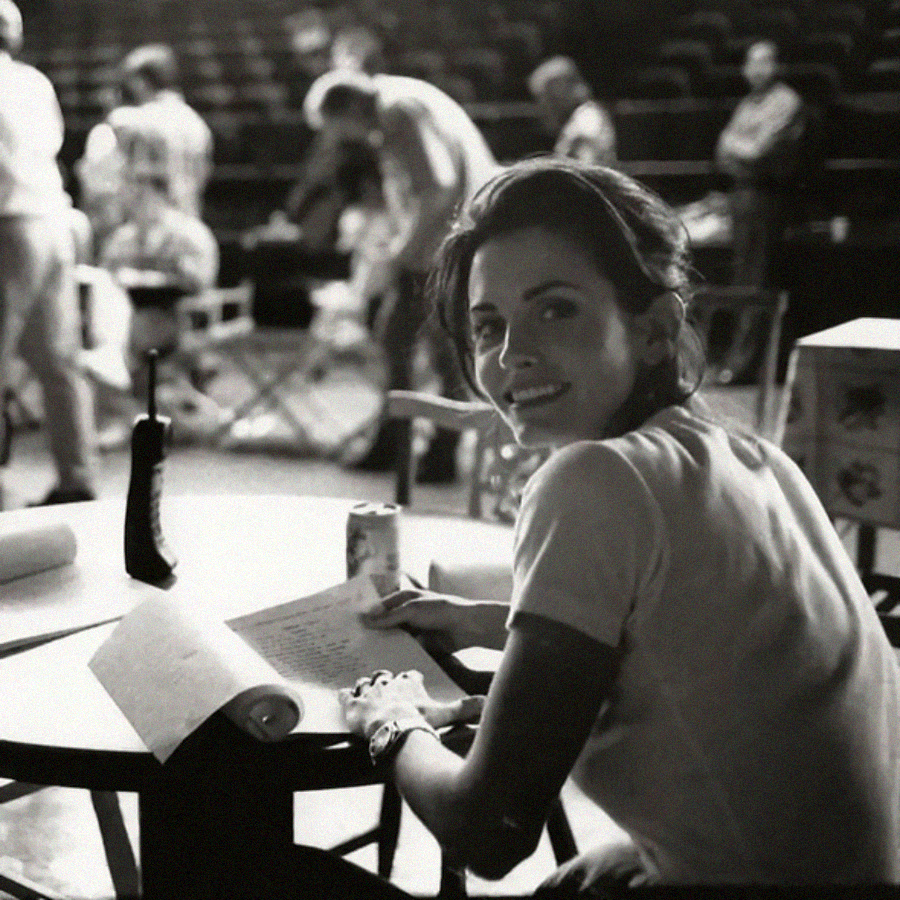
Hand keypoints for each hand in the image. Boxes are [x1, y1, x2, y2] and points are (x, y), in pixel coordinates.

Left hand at [338, 669, 484, 738]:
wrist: (395, 728)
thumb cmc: (418, 720)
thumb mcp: (444, 714)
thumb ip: (464, 707)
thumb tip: (484, 703)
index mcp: (409, 683)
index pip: (410, 676)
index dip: (410, 681)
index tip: (411, 683)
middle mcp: (388, 683)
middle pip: (385, 676)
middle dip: (385, 681)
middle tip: (386, 690)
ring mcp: (369, 692)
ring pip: (364, 682)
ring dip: (365, 687)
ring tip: (366, 693)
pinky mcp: (353, 704)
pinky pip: (345, 695)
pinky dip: (344, 697)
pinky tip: (343, 697)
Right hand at [361, 589, 505, 653]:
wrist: (467, 627)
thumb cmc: (439, 610)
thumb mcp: (411, 610)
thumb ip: (388, 617)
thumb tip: (364, 621)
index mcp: (404, 599)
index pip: (380, 606)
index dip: (366, 614)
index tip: (348, 625)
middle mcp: (406, 614)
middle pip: (384, 624)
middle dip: (371, 632)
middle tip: (350, 643)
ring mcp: (413, 631)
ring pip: (392, 638)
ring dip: (381, 645)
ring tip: (360, 656)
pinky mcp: (419, 646)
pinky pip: (403, 650)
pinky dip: (394, 655)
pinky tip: (380, 663)